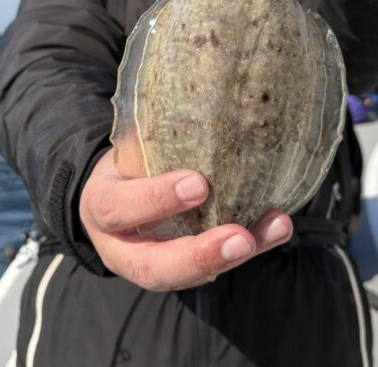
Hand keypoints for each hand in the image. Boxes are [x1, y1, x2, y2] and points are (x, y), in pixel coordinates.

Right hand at [78, 149, 292, 290]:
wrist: (117, 190)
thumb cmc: (127, 162)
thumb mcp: (127, 147)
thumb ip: (152, 140)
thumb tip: (202, 101)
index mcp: (101, 207)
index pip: (118, 208)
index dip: (156, 199)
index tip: (198, 183)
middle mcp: (121, 247)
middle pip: (153, 267)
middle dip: (199, 255)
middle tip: (239, 238)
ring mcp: (151, 263)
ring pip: (189, 276)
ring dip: (234, 256)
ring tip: (274, 228)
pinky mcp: (183, 268)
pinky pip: (216, 266)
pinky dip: (252, 246)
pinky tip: (277, 226)